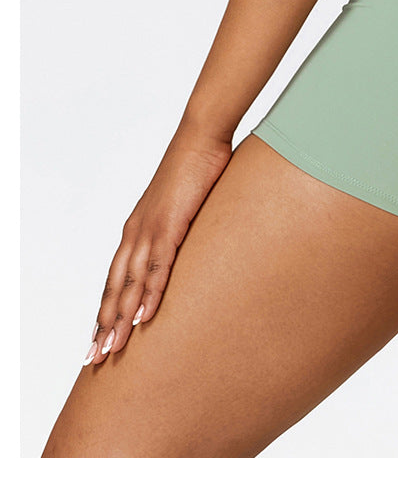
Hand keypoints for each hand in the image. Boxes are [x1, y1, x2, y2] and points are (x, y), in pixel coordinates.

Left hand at [82, 124, 231, 366]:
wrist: (200, 138)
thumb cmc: (195, 168)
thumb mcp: (182, 206)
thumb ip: (179, 229)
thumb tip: (187, 248)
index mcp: (137, 229)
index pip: (114, 278)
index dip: (105, 310)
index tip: (98, 339)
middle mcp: (136, 232)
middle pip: (114, 288)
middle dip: (104, 325)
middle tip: (95, 359)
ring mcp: (151, 229)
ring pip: (130, 284)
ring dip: (120, 319)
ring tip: (113, 350)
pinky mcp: (170, 225)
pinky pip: (157, 268)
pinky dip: (149, 295)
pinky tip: (143, 318)